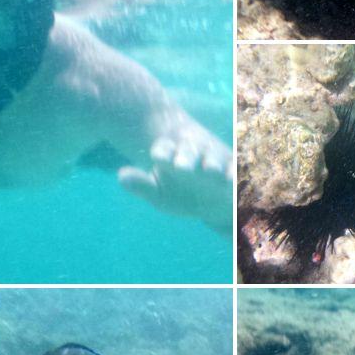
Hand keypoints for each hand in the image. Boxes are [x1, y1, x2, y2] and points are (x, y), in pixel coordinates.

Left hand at [118, 134, 232, 234]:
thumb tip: (120, 176)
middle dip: (186, 157)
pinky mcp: (233, 171)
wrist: (214, 205)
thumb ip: (140, 184)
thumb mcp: (159, 194)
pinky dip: (233, 174)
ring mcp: (214, 161)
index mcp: (171, 155)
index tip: (158, 158)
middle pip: (189, 151)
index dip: (162, 152)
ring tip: (210, 172)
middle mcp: (194, 153)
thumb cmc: (180, 195)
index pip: (163, 149)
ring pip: (213, 159)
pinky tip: (232, 180)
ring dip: (212, 164)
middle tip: (182, 167)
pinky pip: (234, 171)